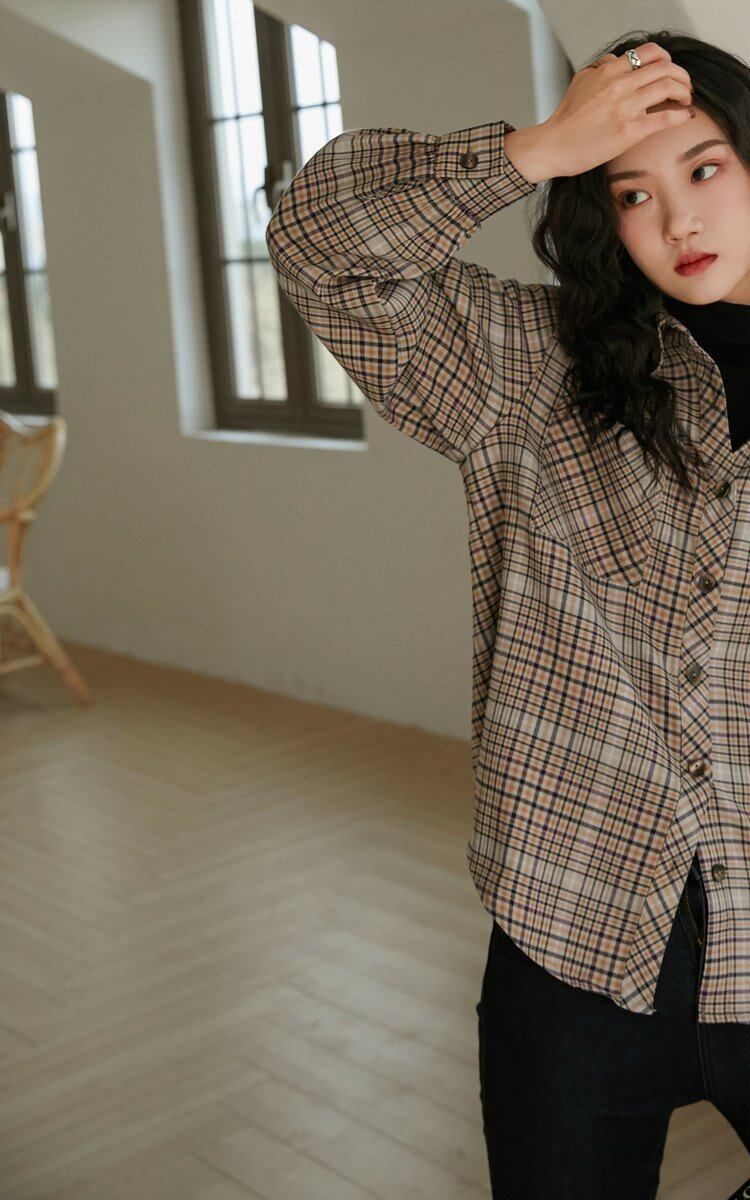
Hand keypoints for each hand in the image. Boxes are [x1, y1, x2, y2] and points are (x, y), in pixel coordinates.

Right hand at [534, 41, 693, 178]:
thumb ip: (601, 66)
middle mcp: (620, 85)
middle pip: (665, 67)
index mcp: (610, 71)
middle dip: (681, 75)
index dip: (666, 59)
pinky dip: (680, 115)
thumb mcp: (580, 80)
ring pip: (668, 87)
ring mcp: (626, 108)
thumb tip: (616, 59)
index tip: (669, 70)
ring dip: (683, 91)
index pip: (649, 53)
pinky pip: (665, 118)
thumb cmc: (565, 118)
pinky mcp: (630, 131)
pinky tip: (685, 116)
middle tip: (684, 85)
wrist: (554, 146)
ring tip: (685, 99)